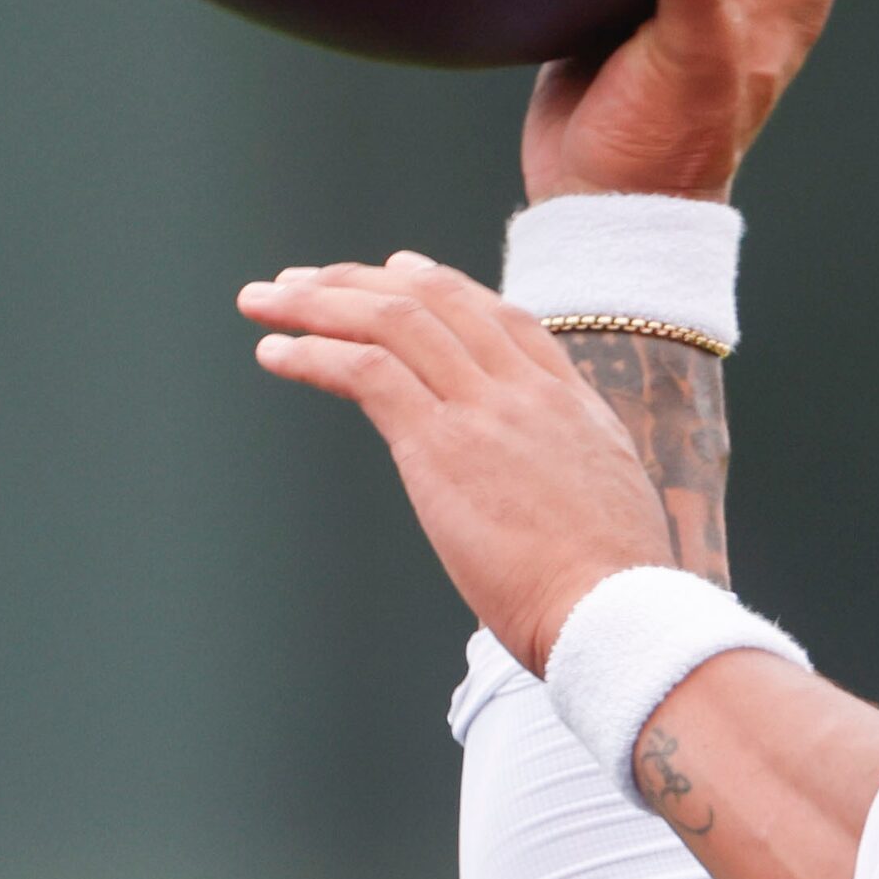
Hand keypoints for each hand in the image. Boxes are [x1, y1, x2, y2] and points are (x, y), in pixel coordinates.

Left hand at [239, 254, 675, 672]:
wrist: (615, 609)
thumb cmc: (613, 591)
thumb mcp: (608, 504)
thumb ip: (571, 474)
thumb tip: (552, 492)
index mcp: (572, 403)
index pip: (502, 317)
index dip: (443, 285)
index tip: (399, 269)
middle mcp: (527, 390)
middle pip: (438, 300)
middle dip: (361, 279)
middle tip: (303, 278)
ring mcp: (485, 411)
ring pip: (394, 320)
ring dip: (317, 302)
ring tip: (263, 300)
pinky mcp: (440, 445)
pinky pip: (365, 372)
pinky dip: (311, 353)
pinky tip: (273, 352)